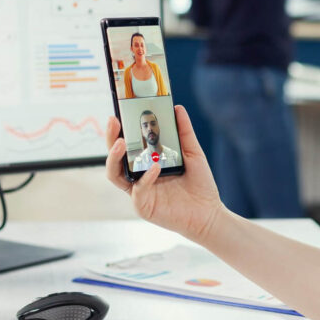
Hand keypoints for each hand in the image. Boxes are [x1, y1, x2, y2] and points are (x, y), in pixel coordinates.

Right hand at [105, 106, 224, 242]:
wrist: (209, 212)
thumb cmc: (199, 184)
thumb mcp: (193, 153)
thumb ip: (184, 132)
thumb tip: (177, 108)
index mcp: (146, 162)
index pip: (126, 145)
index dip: (118, 131)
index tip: (117, 113)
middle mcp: (137, 176)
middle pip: (114, 157)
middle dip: (111, 139)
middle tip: (114, 122)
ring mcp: (138, 191)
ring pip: (114, 174)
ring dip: (114, 158)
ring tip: (122, 142)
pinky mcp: (143, 206)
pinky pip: (138, 190)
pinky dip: (145, 177)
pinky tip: (156, 167)